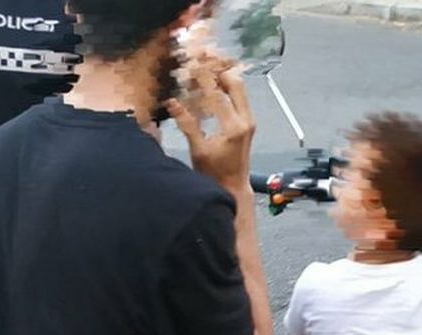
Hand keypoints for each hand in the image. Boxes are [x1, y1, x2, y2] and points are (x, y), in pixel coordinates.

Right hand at [166, 51, 254, 190]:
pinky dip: (226, 88)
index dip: (203, 77)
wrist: (233, 188)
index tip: (192, 64)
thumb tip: (172, 102)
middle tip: (203, 60)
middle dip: (218, 70)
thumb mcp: (198, 150)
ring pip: (239, 89)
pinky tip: (212, 86)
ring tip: (205, 69)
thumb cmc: (215, 174)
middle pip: (235, 84)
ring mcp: (249, 121)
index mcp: (233, 127)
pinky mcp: (247, 123)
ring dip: (223, 77)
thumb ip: (187, 124)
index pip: (217, 94)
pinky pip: (239, 98)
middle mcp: (245, 121)